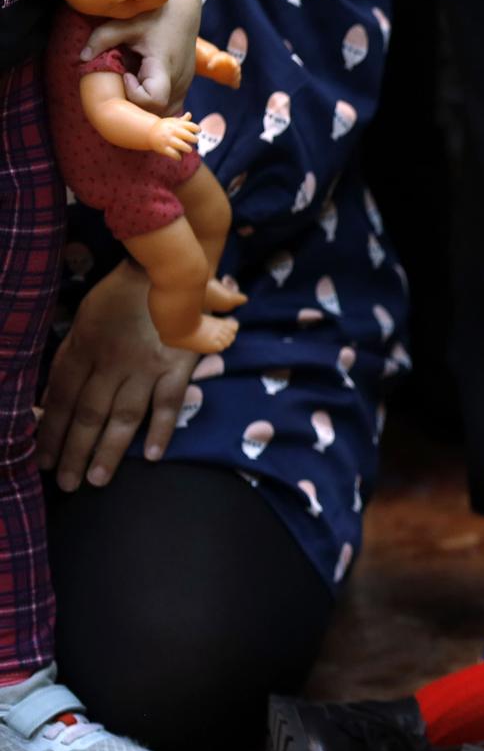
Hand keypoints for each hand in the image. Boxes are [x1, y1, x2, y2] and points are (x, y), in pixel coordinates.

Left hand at [36, 260, 198, 491]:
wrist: (170, 267)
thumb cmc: (123, 293)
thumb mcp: (86, 318)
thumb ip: (73, 354)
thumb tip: (52, 394)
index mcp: (84, 347)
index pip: (60, 397)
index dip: (48, 430)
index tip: (39, 458)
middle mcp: (110, 362)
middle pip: (87, 414)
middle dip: (72, 451)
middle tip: (64, 483)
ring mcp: (145, 367)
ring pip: (122, 416)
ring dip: (108, 451)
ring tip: (95, 479)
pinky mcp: (177, 367)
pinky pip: (167, 404)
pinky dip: (160, 431)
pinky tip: (150, 456)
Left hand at [82, 0, 200, 112]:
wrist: (183, 11)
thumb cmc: (154, 15)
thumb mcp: (125, 23)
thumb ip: (101, 39)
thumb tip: (81, 58)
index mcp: (163, 66)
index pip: (154, 100)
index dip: (135, 95)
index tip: (125, 74)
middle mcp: (178, 81)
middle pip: (157, 112)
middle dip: (135, 105)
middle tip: (121, 85)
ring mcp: (184, 86)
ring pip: (166, 114)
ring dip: (146, 108)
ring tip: (131, 89)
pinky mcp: (185, 87)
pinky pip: (171, 108)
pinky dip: (156, 107)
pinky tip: (143, 90)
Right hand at [144, 113, 197, 157]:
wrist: (149, 132)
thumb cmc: (166, 127)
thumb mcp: (173, 122)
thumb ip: (183, 120)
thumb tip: (189, 114)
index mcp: (177, 124)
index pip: (190, 126)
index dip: (196, 128)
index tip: (198, 131)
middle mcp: (173, 131)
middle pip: (188, 135)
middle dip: (194, 139)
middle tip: (195, 140)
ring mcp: (168, 139)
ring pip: (182, 146)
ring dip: (187, 149)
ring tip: (188, 149)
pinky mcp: (163, 148)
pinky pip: (173, 154)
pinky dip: (178, 157)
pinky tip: (179, 156)